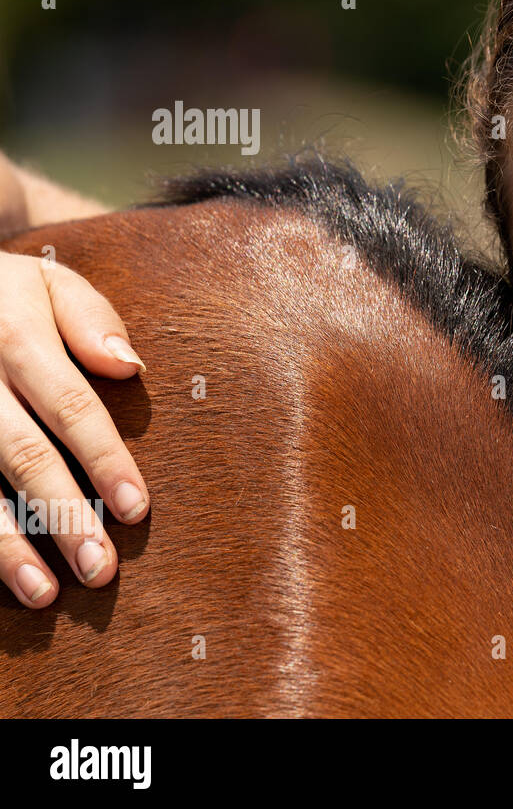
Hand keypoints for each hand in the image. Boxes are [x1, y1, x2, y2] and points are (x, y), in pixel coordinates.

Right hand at [0, 252, 149, 607]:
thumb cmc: (0, 293)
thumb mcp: (45, 281)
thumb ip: (89, 317)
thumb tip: (129, 365)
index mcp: (14, 336)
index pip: (69, 405)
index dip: (103, 459)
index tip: (136, 510)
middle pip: (21, 454)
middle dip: (63, 515)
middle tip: (102, 570)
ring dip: (4, 545)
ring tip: (43, 593)